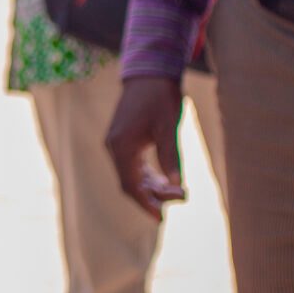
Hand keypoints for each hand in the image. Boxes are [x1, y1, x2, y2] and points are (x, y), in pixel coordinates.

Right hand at [105, 74, 187, 220]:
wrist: (149, 74)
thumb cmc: (160, 98)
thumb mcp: (169, 128)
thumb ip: (171, 157)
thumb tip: (176, 186)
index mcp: (121, 146)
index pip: (130, 185)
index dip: (146, 203)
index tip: (162, 218)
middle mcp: (114, 147)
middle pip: (129, 183)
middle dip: (152, 197)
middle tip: (179, 199)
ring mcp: (116, 143)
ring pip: (130, 176)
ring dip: (151, 187)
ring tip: (175, 194)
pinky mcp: (122, 139)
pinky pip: (131, 166)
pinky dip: (146, 177)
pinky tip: (163, 181)